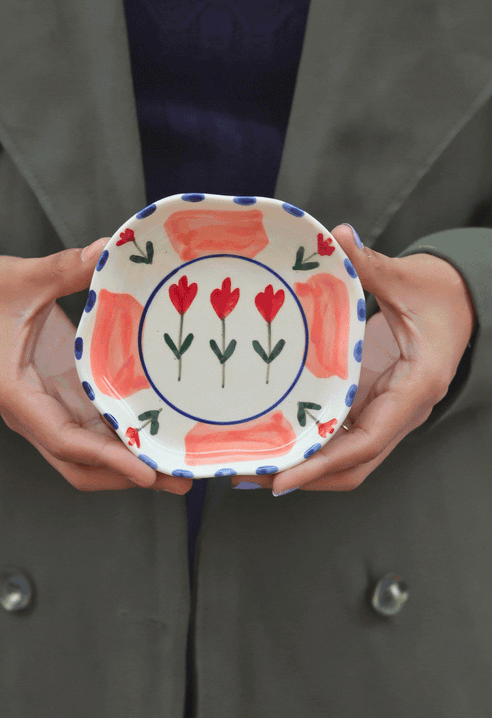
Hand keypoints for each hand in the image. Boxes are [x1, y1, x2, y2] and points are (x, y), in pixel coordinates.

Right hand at [0, 241, 191, 492]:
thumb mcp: (26, 275)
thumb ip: (65, 267)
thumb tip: (107, 249)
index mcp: (15, 392)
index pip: (65, 440)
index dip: (108, 459)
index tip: (147, 473)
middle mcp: (29, 413)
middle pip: (78, 465)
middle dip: (125, 477)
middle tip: (177, 480)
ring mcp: (44, 412)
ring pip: (85, 458)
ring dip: (127, 468)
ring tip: (175, 470)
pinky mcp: (56, 403)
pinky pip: (90, 436)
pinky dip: (120, 445)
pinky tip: (153, 442)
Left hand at [231, 224, 475, 492]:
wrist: (462, 302)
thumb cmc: (441, 293)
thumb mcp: (408, 278)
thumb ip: (371, 265)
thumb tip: (336, 237)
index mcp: (414, 389)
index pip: (366, 442)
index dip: (323, 465)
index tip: (283, 479)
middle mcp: (401, 411)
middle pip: (354, 466)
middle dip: (306, 478)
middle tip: (254, 477)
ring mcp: (387, 412)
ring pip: (347, 459)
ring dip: (305, 468)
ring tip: (254, 467)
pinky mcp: (374, 405)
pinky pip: (343, 437)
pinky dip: (312, 446)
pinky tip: (277, 440)